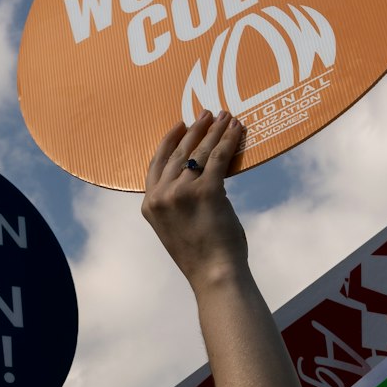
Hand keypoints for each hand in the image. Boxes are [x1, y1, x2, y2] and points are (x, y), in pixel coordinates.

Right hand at [142, 110, 247, 288]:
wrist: (214, 274)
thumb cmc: (200, 255)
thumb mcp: (175, 227)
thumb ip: (176, 202)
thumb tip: (197, 176)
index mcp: (149, 205)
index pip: (156, 163)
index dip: (168, 140)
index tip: (179, 124)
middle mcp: (161, 195)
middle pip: (178, 152)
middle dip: (195, 129)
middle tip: (206, 113)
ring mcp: (182, 192)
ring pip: (199, 152)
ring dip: (214, 130)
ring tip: (224, 116)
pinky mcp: (206, 191)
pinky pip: (219, 158)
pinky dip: (229, 140)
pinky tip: (237, 129)